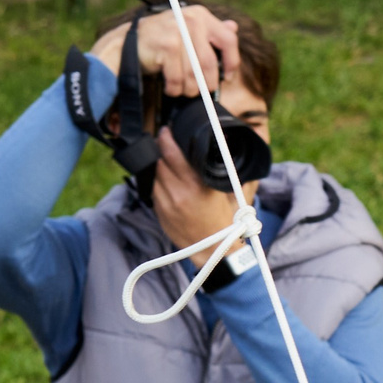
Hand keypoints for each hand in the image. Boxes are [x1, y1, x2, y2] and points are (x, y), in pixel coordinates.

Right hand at [91, 2, 241, 102]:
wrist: (125, 45)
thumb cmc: (160, 42)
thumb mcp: (187, 31)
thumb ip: (210, 31)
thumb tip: (234, 26)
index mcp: (200, 15)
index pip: (228, 40)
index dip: (232, 62)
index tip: (228, 77)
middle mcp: (191, 19)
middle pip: (210, 63)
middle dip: (207, 83)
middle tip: (199, 91)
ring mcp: (179, 31)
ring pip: (195, 73)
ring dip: (190, 89)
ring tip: (182, 89)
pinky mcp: (167, 45)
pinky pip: (178, 78)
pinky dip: (175, 89)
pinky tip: (170, 87)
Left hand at [150, 128, 249, 266]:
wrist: (215, 251)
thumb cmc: (226, 221)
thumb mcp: (230, 192)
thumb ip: (226, 169)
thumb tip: (229, 146)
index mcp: (197, 184)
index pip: (171, 152)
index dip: (166, 138)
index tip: (166, 130)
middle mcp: (179, 192)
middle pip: (159, 160)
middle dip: (160, 149)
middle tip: (163, 141)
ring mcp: (166, 203)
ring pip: (153, 174)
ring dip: (157, 165)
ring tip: (164, 160)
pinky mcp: (159, 212)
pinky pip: (152, 189)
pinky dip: (157, 182)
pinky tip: (165, 180)